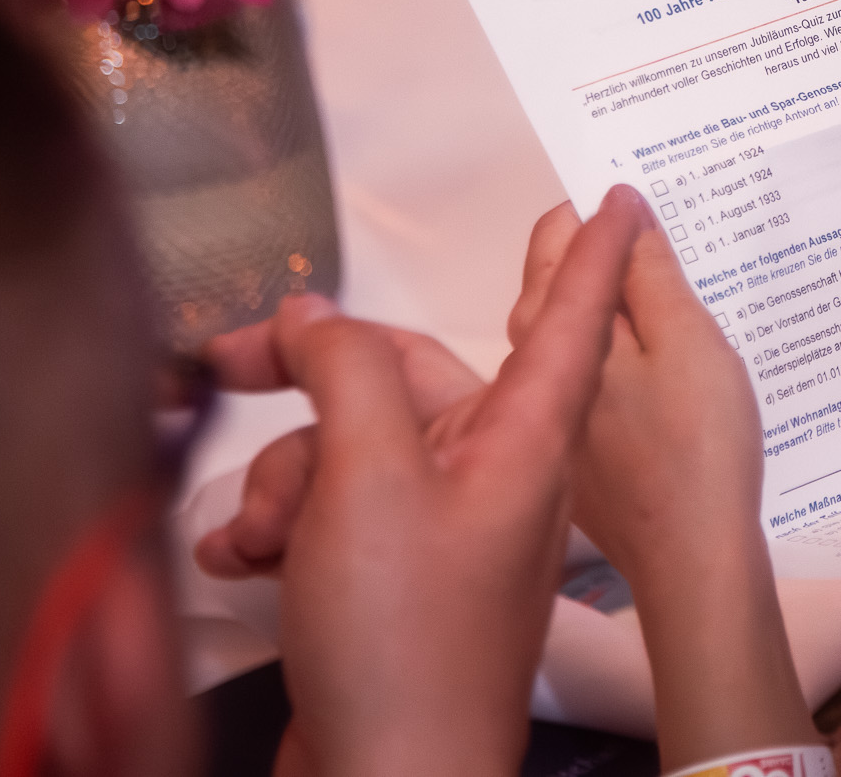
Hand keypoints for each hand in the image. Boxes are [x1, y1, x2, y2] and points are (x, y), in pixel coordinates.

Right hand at [198, 184, 650, 776]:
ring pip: (350, 444)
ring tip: (255, 532)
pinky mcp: (395, 576)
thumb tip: (317, 317)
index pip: (568, 321)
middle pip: (402, 375)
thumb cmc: (406, 641)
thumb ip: (346, 374)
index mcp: (522, 439)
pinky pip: (335, 508)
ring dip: (284, 474)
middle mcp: (492, 472)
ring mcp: (443, 527)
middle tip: (223, 357)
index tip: (617, 199)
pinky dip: (283, 524)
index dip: (590, 256)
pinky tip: (243, 560)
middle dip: (311, 374)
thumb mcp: (370, 478)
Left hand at [510, 204, 763, 586]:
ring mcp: (551, 411)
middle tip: (684, 238)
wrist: (694, 560)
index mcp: (541, 329)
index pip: (556, 234)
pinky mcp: (578, 446)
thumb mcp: (684, 337)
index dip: (608, 206)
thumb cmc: (694, 449)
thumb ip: (647, 269)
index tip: (658, 197)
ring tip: (694, 294)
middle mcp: (523, 367)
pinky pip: (601, 376)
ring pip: (585, 330)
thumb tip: (619, 204)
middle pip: (564, 280)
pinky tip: (681, 368)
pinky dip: (632, 357)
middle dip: (616, 252)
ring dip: (628, 306)